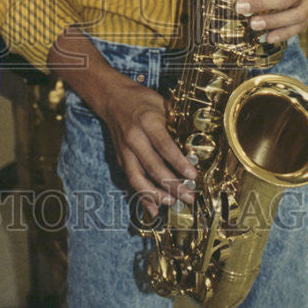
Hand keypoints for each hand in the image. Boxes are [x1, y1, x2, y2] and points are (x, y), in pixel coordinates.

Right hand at [47, 27, 195, 217]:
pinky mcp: (120, 159)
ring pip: (138, 178)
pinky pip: (131, 181)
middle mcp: (134, 138)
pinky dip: (142, 196)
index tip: (193, 176)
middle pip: (153, 167)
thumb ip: (176, 123)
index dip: (179, 163)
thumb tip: (195, 144)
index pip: (164, 146)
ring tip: (173, 202)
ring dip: (156, 195)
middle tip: (189, 196)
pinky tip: (154, 209)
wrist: (112, 98)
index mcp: (147, 121)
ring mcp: (125, 150)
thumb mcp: (162, 104)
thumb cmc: (141, 100)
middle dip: (172, 185)